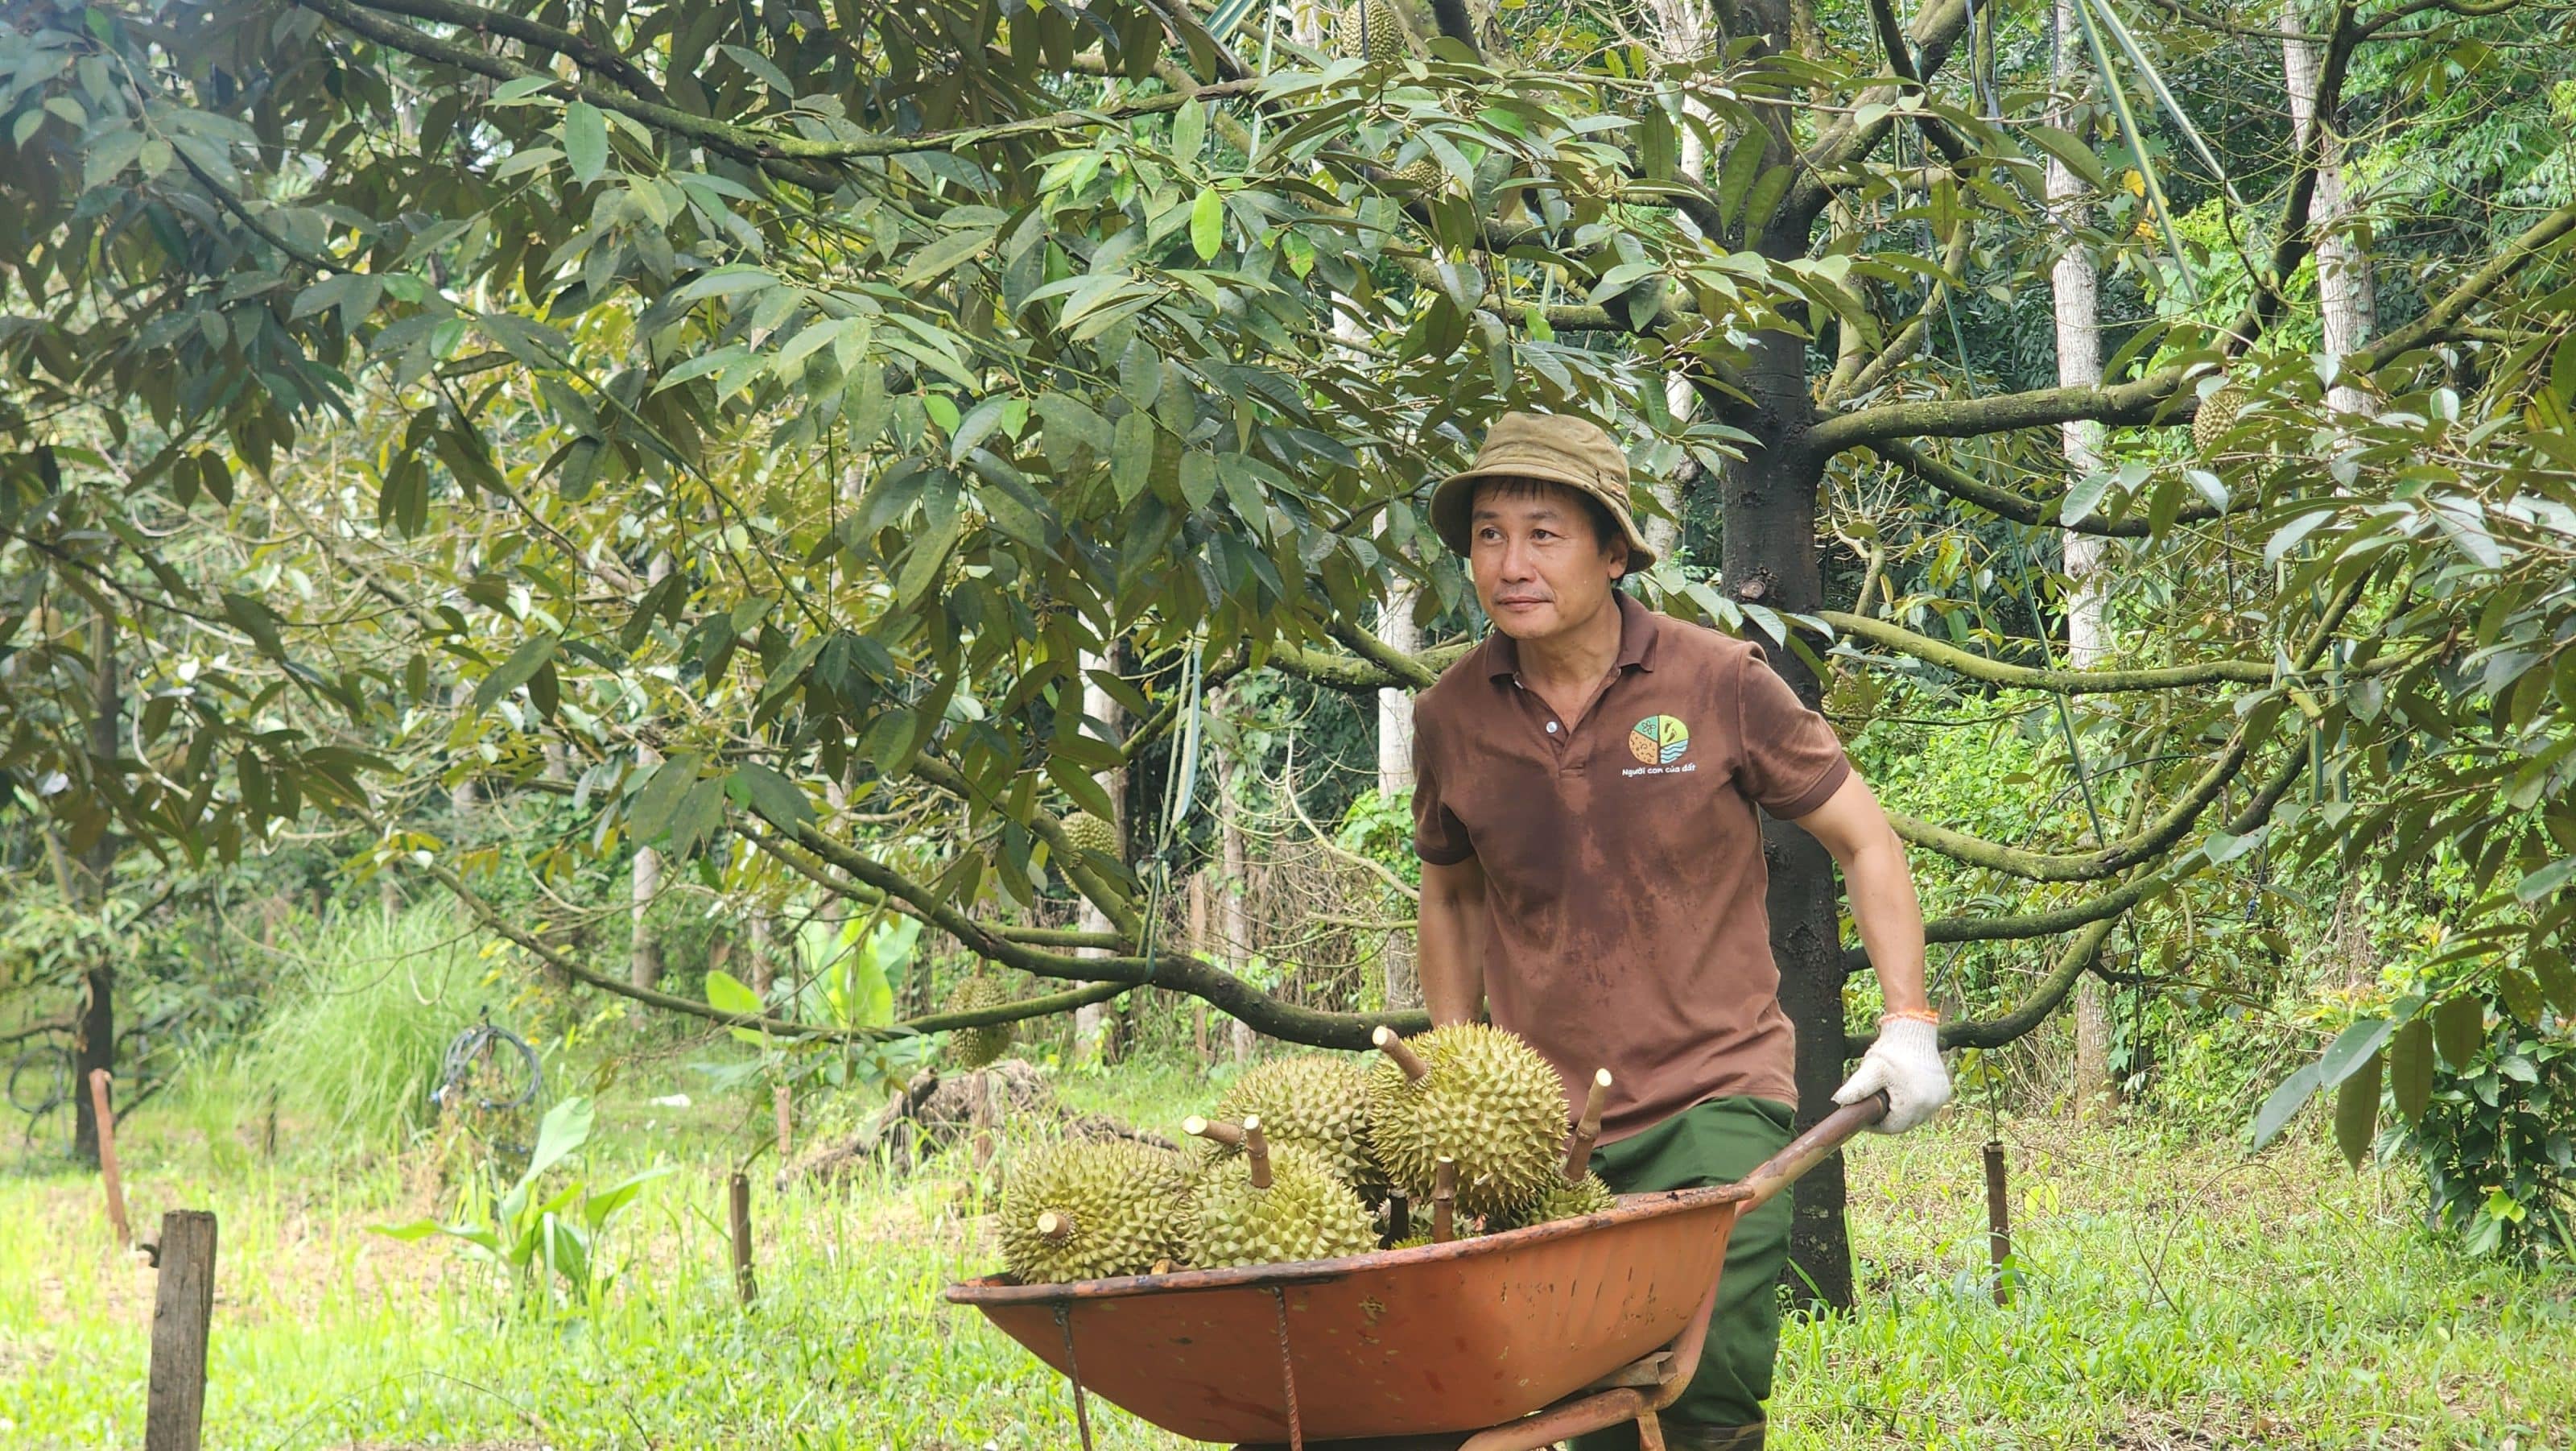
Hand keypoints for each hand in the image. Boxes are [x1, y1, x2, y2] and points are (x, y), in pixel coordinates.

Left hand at [1833, 1016, 1949, 1133]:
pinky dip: (1914, 1103)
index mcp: (1914, 1103)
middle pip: (1904, 1124)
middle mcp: (1931, 1104)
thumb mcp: (1871, 1069)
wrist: (1912, 1031)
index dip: (1875, 1125)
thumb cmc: (1891, 1050)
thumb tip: (1838, 1102)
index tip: (1864, 1116)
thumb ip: (1856, 1088)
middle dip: (1888, 1118)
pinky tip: (1904, 1092)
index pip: (1891, 1128)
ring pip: (1915, 1117)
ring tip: (1888, 1096)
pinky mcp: (1944, 1092)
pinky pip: (1925, 1106)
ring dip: (1901, 1112)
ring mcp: (1940, 1099)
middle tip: (1874, 1104)